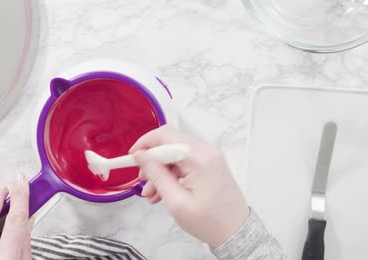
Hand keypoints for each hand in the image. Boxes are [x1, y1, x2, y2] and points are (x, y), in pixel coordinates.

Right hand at [130, 126, 249, 247]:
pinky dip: (171, 173)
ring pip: (175, 153)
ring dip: (160, 170)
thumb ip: (156, 174)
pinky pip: (184, 161)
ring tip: (152, 193)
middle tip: (142, 180)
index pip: (165, 136)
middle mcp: (207, 151)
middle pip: (169, 143)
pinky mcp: (210, 162)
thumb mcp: (176, 201)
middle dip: (152, 160)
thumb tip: (141, 155)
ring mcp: (210, 156)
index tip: (131, 157)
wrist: (235, 232)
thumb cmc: (211, 221)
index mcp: (200, 158)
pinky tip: (163, 191)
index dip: (144, 144)